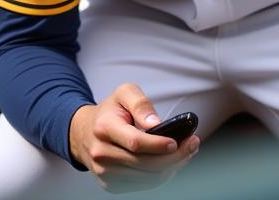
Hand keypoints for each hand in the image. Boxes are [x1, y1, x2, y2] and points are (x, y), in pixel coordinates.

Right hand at [68, 84, 199, 192]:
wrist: (85, 132)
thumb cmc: (110, 112)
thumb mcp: (123, 94)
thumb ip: (140, 103)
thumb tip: (156, 124)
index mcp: (103, 127)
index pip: (135, 142)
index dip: (158, 145)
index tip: (177, 141)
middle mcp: (102, 153)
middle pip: (145, 164)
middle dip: (174, 157)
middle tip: (192, 145)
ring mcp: (105, 173)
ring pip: (148, 178)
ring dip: (171, 167)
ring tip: (184, 152)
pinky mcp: (111, 185)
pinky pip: (144, 185)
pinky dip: (161, 175)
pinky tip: (167, 162)